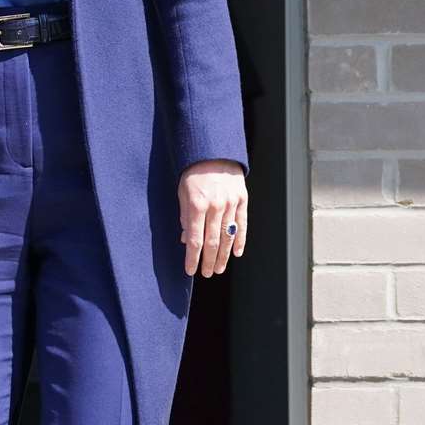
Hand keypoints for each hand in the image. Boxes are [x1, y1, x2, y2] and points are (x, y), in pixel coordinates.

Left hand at [178, 160, 247, 277]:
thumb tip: (187, 239)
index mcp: (197, 205)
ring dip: (223, 256)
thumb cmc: (194, 172)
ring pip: (228, 237)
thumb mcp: (182, 192)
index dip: (192, 258)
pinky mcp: (242, 200)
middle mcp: (215, 206)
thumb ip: (185, 216)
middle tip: (206, 273)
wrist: (214, 151)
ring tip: (218, 268)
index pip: (195, 239)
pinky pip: (242, 225)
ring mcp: (231, 204)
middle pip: (212, 242)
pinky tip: (237, 253)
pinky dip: (240, 241)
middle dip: (208, 261)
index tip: (190, 270)